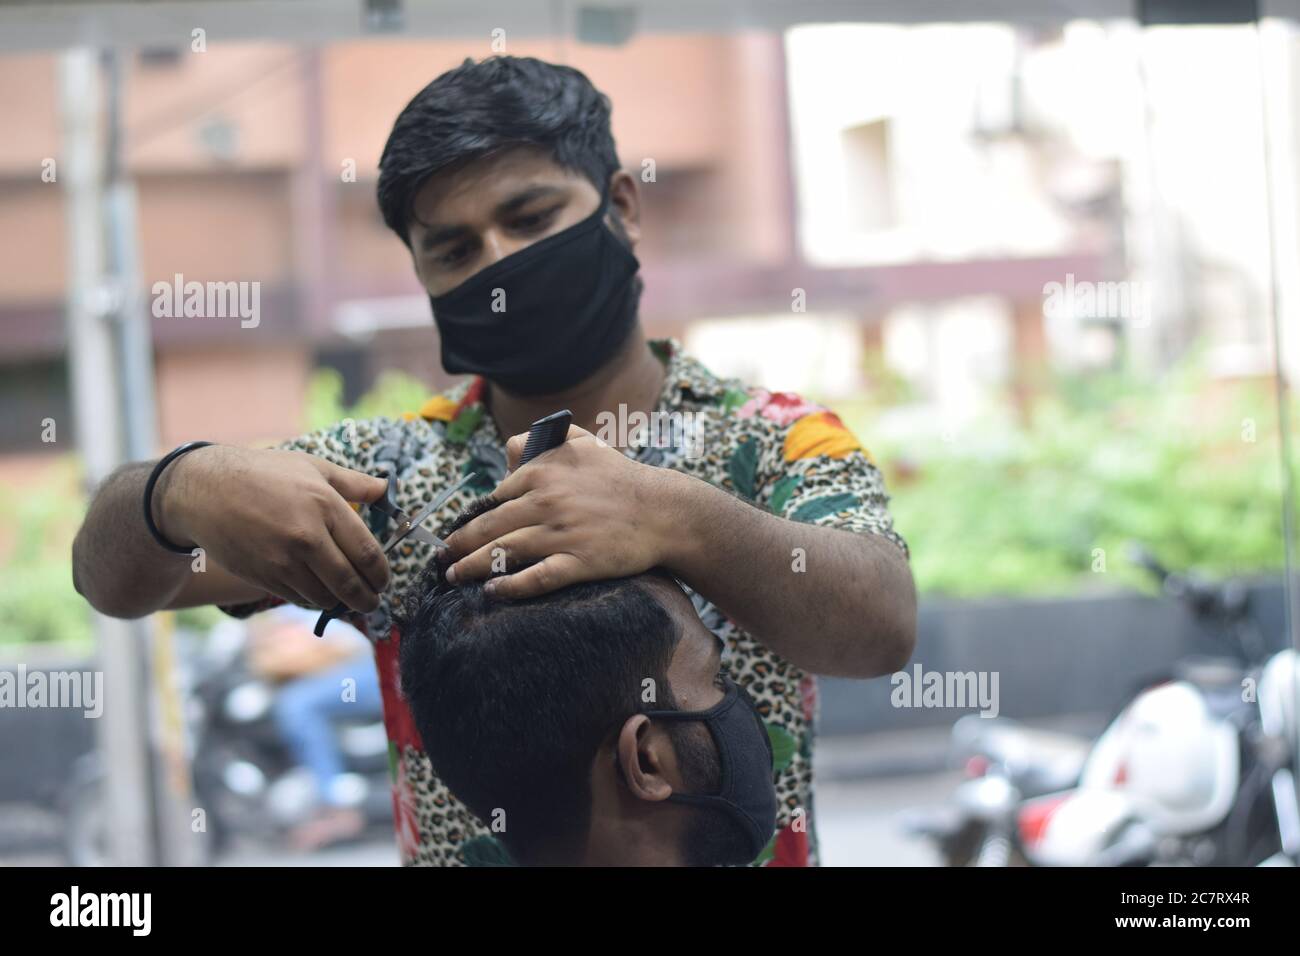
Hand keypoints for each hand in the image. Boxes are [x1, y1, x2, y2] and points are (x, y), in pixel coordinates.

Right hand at [159, 445, 391, 611]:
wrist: (206, 491)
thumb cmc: (264, 474)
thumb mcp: (313, 467)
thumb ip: (355, 483)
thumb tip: (386, 488)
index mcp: (325, 506)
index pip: (368, 553)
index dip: (382, 574)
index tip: (384, 580)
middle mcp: (307, 537)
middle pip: (350, 583)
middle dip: (368, 598)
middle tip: (373, 601)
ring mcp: (283, 560)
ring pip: (326, 597)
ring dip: (341, 603)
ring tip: (348, 598)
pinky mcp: (264, 576)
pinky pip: (299, 598)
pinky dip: (314, 600)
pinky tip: (320, 592)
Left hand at [442, 425, 677, 598]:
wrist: (662, 510)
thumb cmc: (620, 477)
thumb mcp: (581, 443)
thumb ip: (542, 441)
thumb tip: (510, 451)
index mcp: (543, 473)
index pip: (494, 497)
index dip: (474, 516)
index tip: (461, 529)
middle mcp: (546, 502)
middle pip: (488, 526)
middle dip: (458, 544)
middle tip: (443, 556)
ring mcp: (562, 533)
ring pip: (503, 552)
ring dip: (472, 566)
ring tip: (454, 575)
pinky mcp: (579, 561)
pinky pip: (536, 578)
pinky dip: (510, 587)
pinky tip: (493, 591)